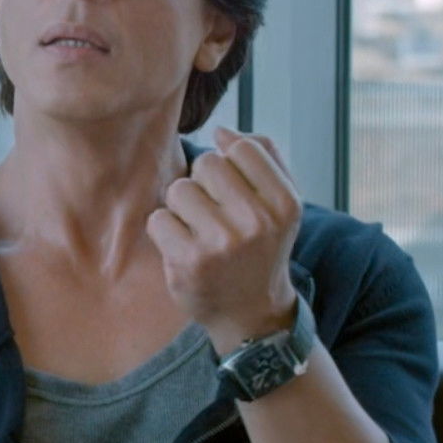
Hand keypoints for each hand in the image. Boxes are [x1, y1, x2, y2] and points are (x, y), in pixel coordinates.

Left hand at [146, 126, 301, 353]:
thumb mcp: (281, 203)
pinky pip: (158, 219)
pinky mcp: (188, 262)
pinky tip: (184, 248)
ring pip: (179, 189)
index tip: (233, 189)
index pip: (242, 148)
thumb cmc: (262, 246)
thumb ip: (263, 157)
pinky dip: (165, 231)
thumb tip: (222, 130)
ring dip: (181, 207)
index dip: (229, 163)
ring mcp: (222, 243)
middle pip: (206, 164)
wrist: (251, 312)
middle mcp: (257, 222)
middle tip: (214, 214)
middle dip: (203, 183)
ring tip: (199, 230)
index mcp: (285, 203)